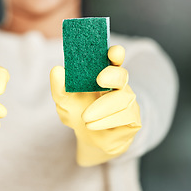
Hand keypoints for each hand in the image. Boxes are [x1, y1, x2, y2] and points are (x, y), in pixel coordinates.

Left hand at [50, 45, 140, 165]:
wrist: (88, 138)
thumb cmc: (78, 111)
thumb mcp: (64, 100)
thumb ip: (59, 87)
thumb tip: (57, 70)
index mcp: (103, 74)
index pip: (114, 59)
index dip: (115, 54)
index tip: (113, 52)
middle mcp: (118, 85)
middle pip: (122, 75)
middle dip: (113, 75)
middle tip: (100, 78)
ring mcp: (128, 101)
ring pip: (122, 99)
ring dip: (102, 107)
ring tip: (85, 118)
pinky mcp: (133, 118)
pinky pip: (125, 116)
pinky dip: (106, 120)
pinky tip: (92, 125)